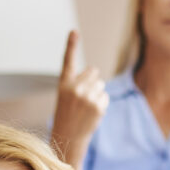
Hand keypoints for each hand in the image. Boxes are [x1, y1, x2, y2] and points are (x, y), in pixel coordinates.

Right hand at [50, 30, 107, 166]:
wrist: (68, 138)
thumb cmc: (66, 116)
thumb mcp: (66, 97)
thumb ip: (78, 83)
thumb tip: (95, 73)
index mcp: (64, 83)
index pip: (68, 60)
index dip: (71, 45)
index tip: (74, 31)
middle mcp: (75, 88)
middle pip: (93, 72)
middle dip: (91, 81)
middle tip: (82, 97)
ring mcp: (87, 97)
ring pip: (100, 85)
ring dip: (96, 93)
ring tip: (85, 107)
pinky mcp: (98, 106)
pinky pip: (105, 97)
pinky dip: (101, 104)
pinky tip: (91, 113)